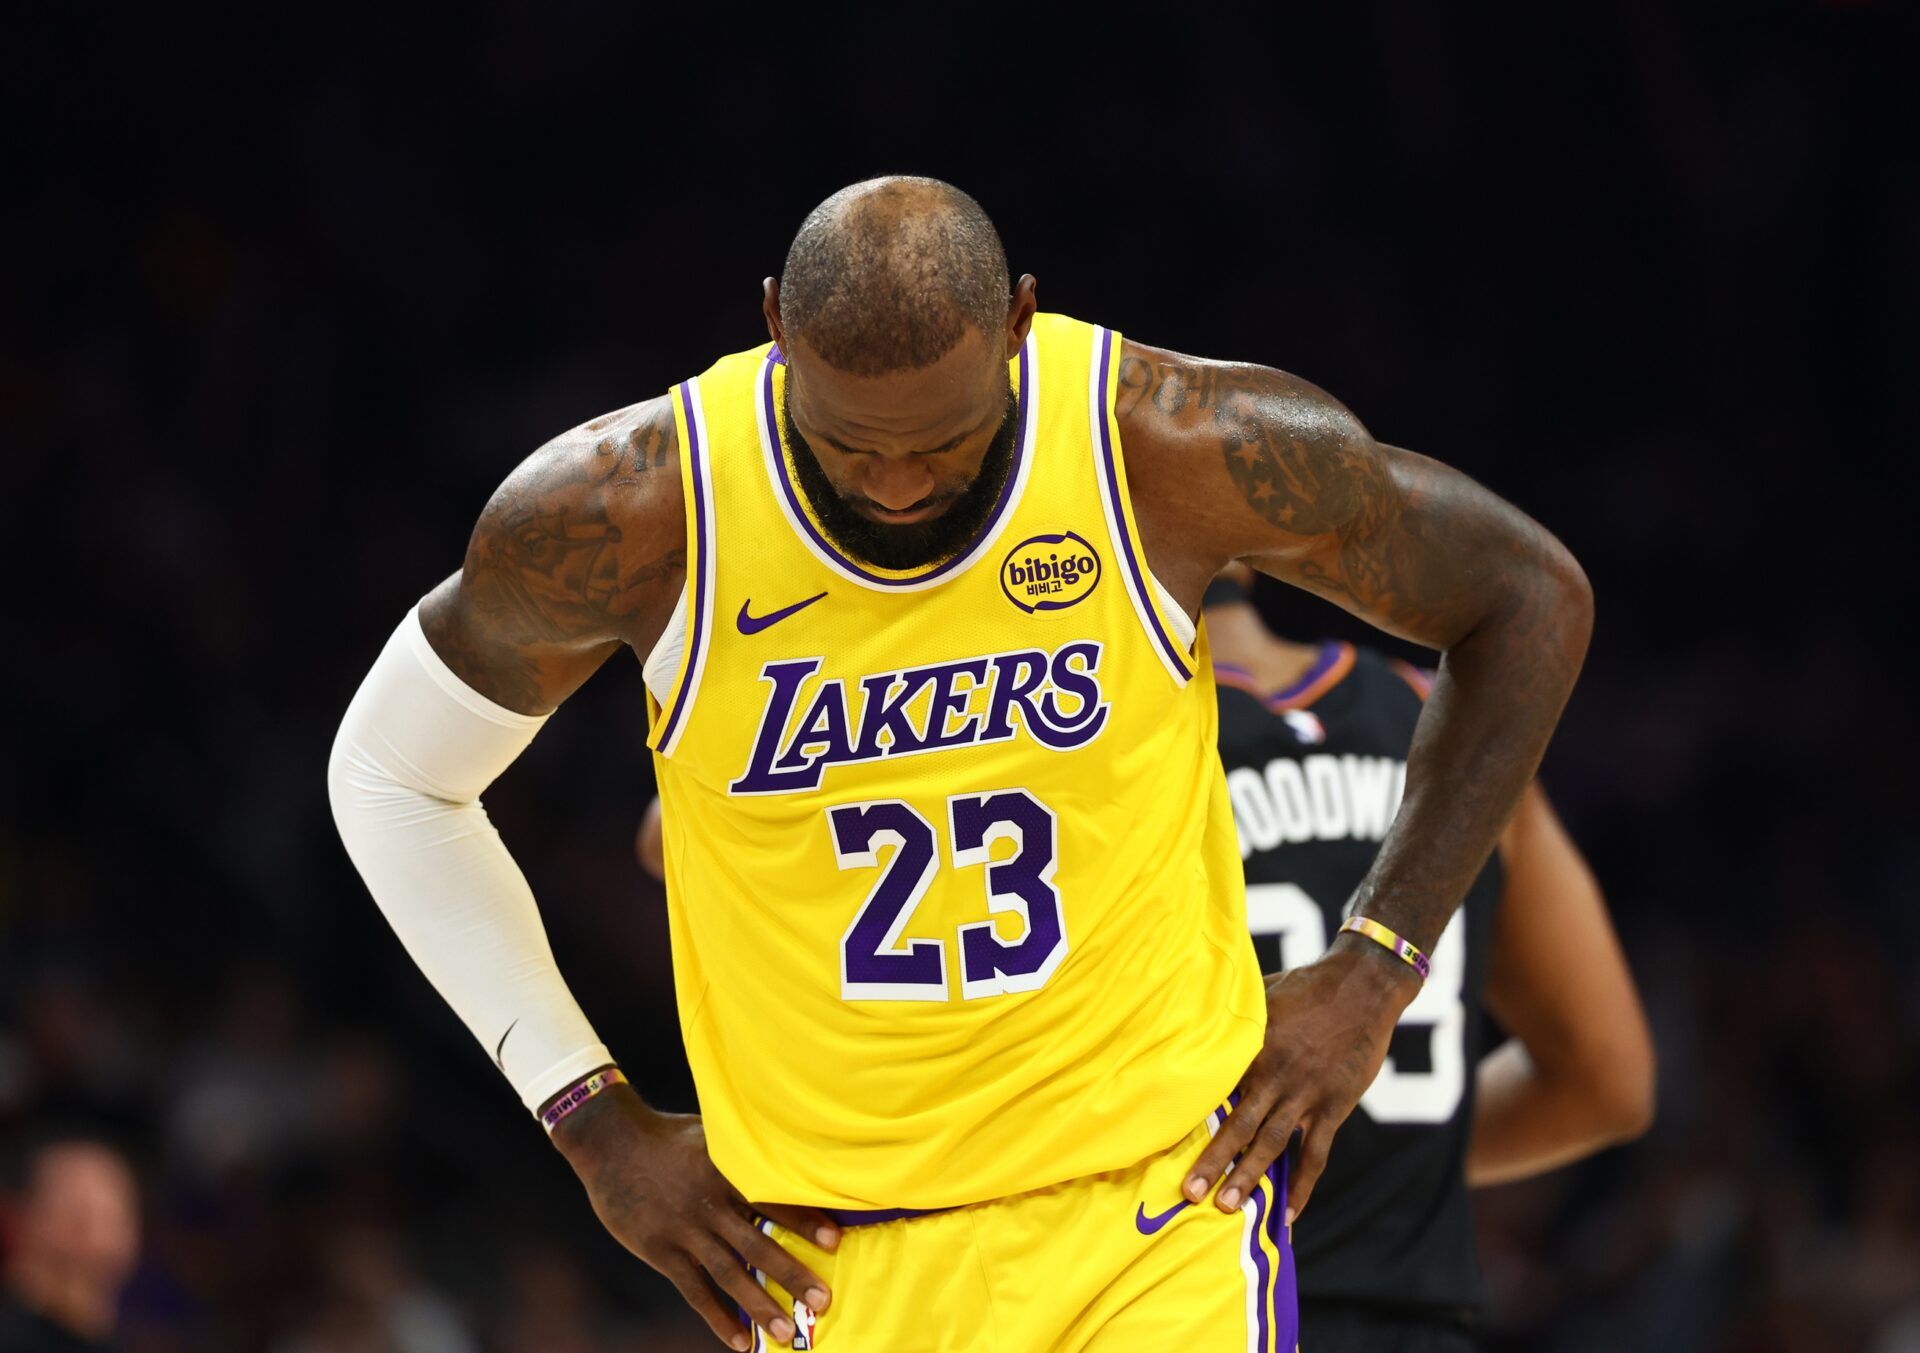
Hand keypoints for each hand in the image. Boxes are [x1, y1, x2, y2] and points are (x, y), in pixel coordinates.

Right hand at [552, 1084, 841, 1348]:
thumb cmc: (670, 1136)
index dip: (804, 1220)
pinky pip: (694, 1291)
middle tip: (823, 1301)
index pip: (773, 1199)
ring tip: (786, 1334)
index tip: (835, 1241)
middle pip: (757, 1244)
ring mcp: (684, 1231)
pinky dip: (717, 1318)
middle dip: (792, 1275)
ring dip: (759, 1306)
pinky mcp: (660, 1251)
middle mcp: (709, 1204)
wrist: (612, 1143)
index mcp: (726, 1171)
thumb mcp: (713, 1133)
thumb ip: (745, 1154)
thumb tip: (791, 1157)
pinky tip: (739, 1342)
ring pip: (729, 1274)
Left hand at [1185, 936, 1416, 1223]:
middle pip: (1240, 1125)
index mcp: (1252, 1047)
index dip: (1192, 1114)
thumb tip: (1197, 1017)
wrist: (1363, 986)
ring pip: (1273, 1144)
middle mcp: (1276, 1075)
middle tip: (1189, 1192)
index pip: (1216, 1088)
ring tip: (1227, 1207)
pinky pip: (1316, 1154)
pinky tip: (1289, 1214)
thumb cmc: (1306, 985)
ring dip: (1250, 1177)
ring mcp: (1306, 1094)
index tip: (1163, 1140)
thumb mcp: (1260, 993)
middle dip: (1214, 1160)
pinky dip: (1302, 1185)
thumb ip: (1233, 1016)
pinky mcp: (1333, 1107)